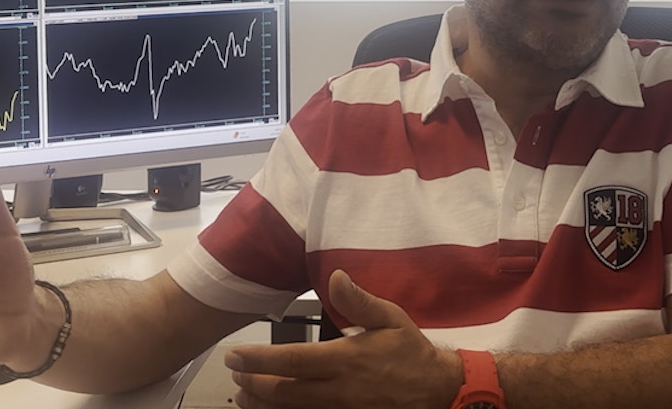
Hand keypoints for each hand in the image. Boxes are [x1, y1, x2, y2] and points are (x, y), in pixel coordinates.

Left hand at [224, 270, 462, 408]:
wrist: (437, 390)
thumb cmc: (411, 351)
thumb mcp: (391, 317)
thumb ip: (359, 300)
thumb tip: (336, 277)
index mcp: (345, 359)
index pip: (291, 360)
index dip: (258, 359)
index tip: (235, 354)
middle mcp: (338, 389)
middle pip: (283, 391)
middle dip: (253, 382)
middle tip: (234, 372)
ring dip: (262, 404)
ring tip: (243, 394)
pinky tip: (272, 408)